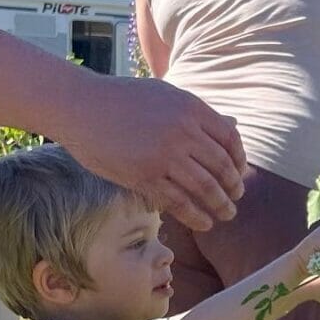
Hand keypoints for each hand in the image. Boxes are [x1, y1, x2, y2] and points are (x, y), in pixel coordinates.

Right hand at [60, 78, 247, 231]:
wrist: (79, 105)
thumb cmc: (122, 99)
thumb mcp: (167, 95)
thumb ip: (198, 114)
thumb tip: (234, 126)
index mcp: (192, 109)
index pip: (230, 140)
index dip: (239, 160)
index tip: (240, 173)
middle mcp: (183, 132)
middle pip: (222, 167)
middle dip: (234, 187)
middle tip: (236, 198)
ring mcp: (164, 155)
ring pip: (205, 188)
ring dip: (220, 205)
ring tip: (226, 214)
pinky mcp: (144, 176)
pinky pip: (179, 202)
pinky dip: (196, 216)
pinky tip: (203, 223)